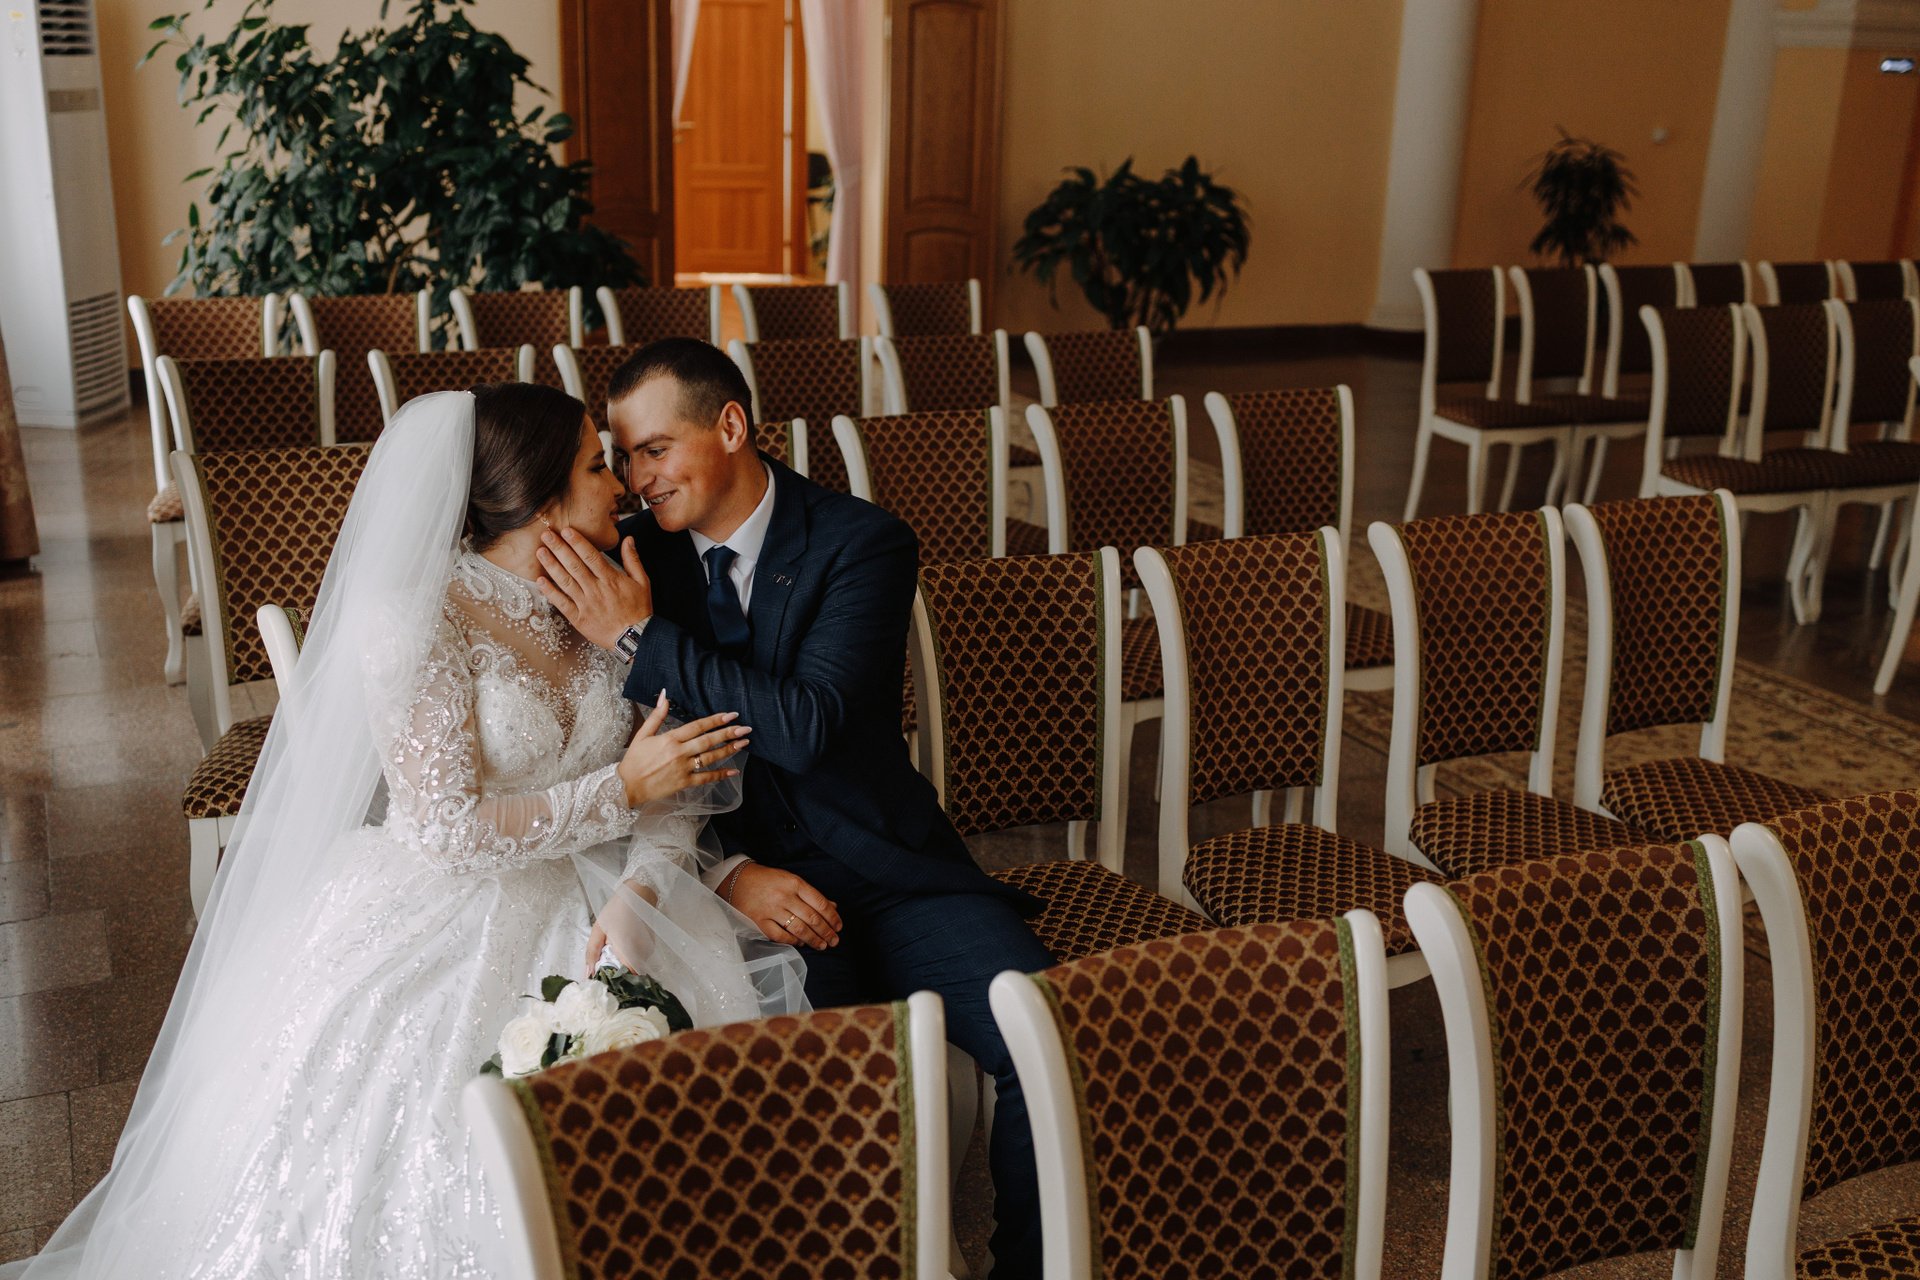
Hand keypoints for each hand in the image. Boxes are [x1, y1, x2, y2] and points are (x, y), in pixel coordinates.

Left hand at [536, 527, 653, 649]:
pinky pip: (562, 603)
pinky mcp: (578, 618)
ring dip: (552, 565)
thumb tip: (628, 539)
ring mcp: (586, 604)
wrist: (635, 637)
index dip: (577, 542)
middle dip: (559, 548)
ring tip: (540, 552)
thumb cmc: (639, 609)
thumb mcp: (642, 582)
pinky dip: (550, 592)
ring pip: (565, 581)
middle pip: (574, 565)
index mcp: (611, 579)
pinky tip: (541, 580)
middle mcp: (596, 589)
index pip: (591, 556)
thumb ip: (632, 560)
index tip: (566, 530)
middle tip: (546, 535)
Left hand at [583, 879, 659, 977]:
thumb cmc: (617, 909)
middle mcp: (642, 955)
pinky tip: (619, 949)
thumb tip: (587, 975)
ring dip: (621, 966)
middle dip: (615, 975)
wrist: (639, 893)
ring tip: (609, 956)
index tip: (601, 984)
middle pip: (628, 974)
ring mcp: (648, 951)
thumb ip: (592, 954)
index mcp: (628, 952)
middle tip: (601, 970)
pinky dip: (627, 959)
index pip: (623, 979)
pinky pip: (637, 959)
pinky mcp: (650, 947)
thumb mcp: (599, 930)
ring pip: (633, 967)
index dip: (613, 984)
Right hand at [619, 691, 750, 806]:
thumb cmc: (634, 760)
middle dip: (728, 733)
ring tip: (743, 743)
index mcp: (669, 739)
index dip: (716, 720)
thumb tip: (664, 695)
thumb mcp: (643, 734)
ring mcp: (682, 769)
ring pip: (710, 758)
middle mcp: (678, 753)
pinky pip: (706, 778)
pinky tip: (733, 771)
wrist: (626, 786)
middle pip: (708, 740)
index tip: (731, 715)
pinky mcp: (684, 783)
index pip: (697, 726)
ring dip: (729, 750)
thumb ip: (657, 715)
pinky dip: (721, 775)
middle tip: (745, 728)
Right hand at [729, 863, 841, 949]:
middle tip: (834, 941)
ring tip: (822, 946)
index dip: (833, 917)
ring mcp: (771, 909)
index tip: (839, 927)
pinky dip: (793, 941)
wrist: (737, 879)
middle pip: (812, 918)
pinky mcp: (758, 921)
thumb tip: (833, 907)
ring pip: (799, 929)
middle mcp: (784, 896)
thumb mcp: (791, 880)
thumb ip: (811, 895)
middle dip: (827, 932)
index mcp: (794, 883)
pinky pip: (780, 935)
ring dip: (813, 940)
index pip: (820, 903)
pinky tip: (801, 943)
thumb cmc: (769, 880)